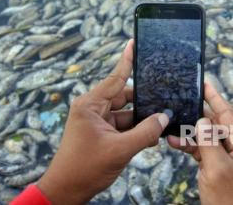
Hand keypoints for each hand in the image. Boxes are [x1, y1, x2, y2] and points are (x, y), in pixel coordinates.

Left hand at [38, 40, 168, 204]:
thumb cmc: (85, 168)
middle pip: (124, 96)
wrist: (67, 191)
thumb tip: (164, 118)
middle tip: (165, 99)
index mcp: (90, 105)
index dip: (127, 61)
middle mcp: (93, 109)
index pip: (115, 78)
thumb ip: (145, 132)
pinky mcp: (102, 133)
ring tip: (162, 122)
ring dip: (142, 119)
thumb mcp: (120, 149)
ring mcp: (97, 122)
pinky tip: (152, 136)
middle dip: (144, 100)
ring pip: (126, 113)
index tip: (134, 43)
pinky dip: (136, 130)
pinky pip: (123, 125)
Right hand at [168, 83, 232, 204]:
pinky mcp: (222, 166)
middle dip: (197, 116)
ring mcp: (232, 157)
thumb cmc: (231, 202)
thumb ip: (209, 141)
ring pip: (209, 136)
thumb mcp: (218, 169)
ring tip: (171, 129)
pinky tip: (175, 143)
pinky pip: (206, 150)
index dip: (214, 98)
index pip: (228, 114)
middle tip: (180, 103)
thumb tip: (203, 120)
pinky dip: (192, 147)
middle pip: (217, 123)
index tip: (204, 82)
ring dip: (190, 134)